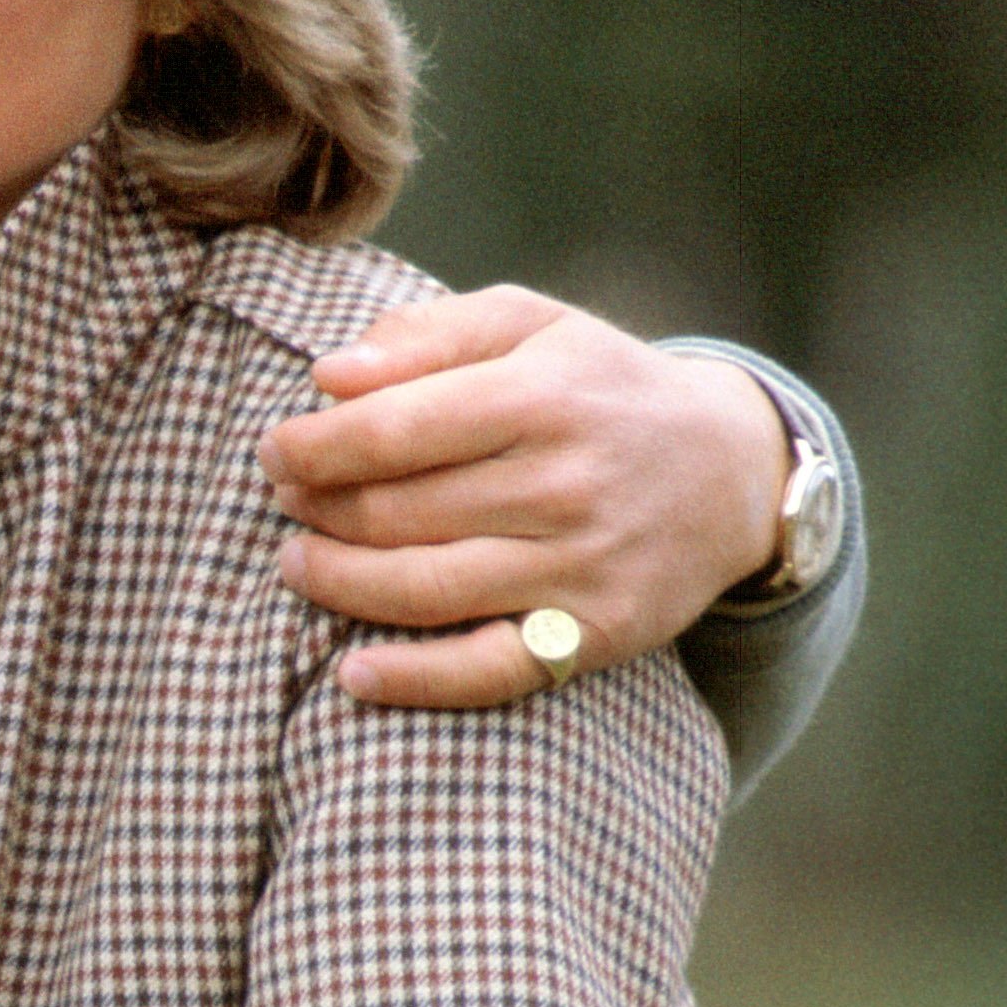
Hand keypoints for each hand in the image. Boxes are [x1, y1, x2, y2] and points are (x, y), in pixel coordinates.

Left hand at [261, 287, 790, 710]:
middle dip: (320, 510)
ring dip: (339, 583)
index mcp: (543, 395)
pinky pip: (487, 671)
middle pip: (399, 511)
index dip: (314, 446)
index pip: (393, 429)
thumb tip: (327, 377)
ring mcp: (581, 567)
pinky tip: (352, 674)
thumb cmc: (599, 388)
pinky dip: (412, 680)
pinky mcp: (593, 634)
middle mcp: (564, 483)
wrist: (730, 472)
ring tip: (297, 564)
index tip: (276, 452)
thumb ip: (430, 336)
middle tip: (287, 504)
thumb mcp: (532, 327)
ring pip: (426, 588)